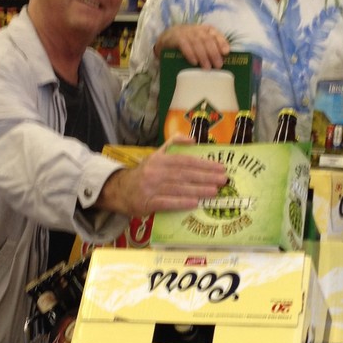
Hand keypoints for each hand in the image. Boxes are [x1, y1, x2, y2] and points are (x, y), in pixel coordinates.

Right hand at [97, 139, 227, 215]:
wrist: (120, 190)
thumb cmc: (144, 173)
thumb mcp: (156, 154)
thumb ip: (173, 144)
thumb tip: (193, 139)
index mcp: (160, 159)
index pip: (185, 161)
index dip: (204, 164)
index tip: (220, 167)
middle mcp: (155, 172)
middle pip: (184, 174)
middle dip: (206, 177)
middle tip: (223, 180)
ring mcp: (150, 188)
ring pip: (178, 188)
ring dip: (198, 190)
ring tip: (214, 191)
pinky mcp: (147, 202)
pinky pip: (166, 202)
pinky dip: (181, 203)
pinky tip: (194, 203)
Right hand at [154, 23, 229, 67]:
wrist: (167, 39)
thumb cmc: (188, 44)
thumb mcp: (200, 44)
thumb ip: (210, 49)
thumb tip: (222, 62)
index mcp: (205, 29)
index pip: (215, 34)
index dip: (222, 42)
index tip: (226, 52)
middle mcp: (196, 29)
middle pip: (207, 39)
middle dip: (214, 52)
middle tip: (218, 65)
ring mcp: (185, 32)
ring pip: (197, 42)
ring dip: (203, 56)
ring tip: (207, 68)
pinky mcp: (176, 38)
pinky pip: (184, 45)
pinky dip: (190, 54)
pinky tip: (194, 62)